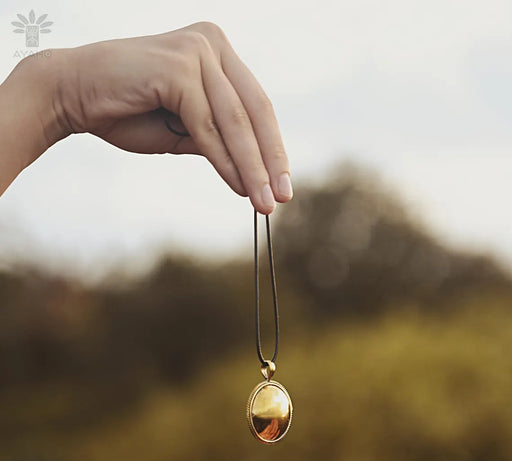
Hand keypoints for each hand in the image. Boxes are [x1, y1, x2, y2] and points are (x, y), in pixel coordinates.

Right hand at [51, 22, 290, 212]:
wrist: (72, 95)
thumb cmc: (125, 113)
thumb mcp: (183, 129)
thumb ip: (217, 139)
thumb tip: (252, 170)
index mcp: (216, 52)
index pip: (255, 105)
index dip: (271, 147)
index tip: (282, 183)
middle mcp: (212, 43)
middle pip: (254, 111)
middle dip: (270, 160)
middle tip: (282, 199)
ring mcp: (196, 52)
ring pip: (235, 122)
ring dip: (252, 168)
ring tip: (265, 202)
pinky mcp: (178, 70)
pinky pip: (209, 126)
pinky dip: (226, 161)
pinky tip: (240, 188)